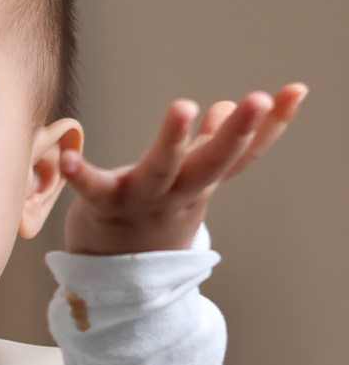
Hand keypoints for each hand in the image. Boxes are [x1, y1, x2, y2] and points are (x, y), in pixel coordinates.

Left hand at [61, 84, 307, 254]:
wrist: (115, 273)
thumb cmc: (150, 215)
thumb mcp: (185, 183)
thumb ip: (204, 147)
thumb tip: (226, 107)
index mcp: (199, 183)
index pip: (241, 154)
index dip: (270, 125)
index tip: (296, 91)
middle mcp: (177, 193)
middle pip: (212, 163)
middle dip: (236, 132)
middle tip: (254, 100)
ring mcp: (142, 200)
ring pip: (161, 169)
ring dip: (173, 139)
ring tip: (185, 107)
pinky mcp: (103, 205)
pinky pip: (93, 189)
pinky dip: (80, 175)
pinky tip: (67, 157)